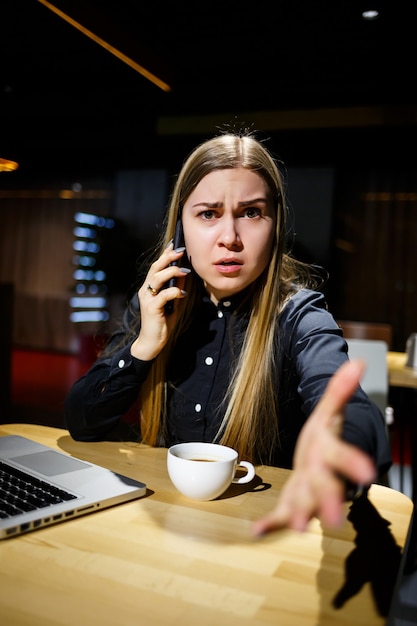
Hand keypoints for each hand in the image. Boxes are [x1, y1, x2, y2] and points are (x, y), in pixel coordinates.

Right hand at [131, 244, 187, 360]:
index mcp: (149, 287)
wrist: (152, 342)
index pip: (157, 266)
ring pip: (157, 278)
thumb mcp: (173, 302)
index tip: (175, 244)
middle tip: (181, 251)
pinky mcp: (151, 308)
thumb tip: (185, 273)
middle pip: (155, 268)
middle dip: (168, 257)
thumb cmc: (162, 322)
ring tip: (185, 270)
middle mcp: (146, 290)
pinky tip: (182, 294)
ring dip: (172, 272)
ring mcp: (147, 299)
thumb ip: (176, 287)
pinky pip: (163, 295)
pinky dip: (174, 292)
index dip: (165, 254)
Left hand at [252, 359, 376, 534]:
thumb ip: (340, 389)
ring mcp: (307, 491)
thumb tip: (357, 362)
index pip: (343, 456)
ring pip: (307, 504)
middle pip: (327, 488)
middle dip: (330, 502)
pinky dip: (272, 524)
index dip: (354, 462)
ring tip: (297, 527)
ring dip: (301, 515)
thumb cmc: (324, 436)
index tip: (367, 473)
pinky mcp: (293, 501)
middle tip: (333, 519)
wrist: (322, 460)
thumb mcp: (328, 410)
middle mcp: (322, 475)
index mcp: (329, 452)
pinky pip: (283, 514)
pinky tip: (257, 531)